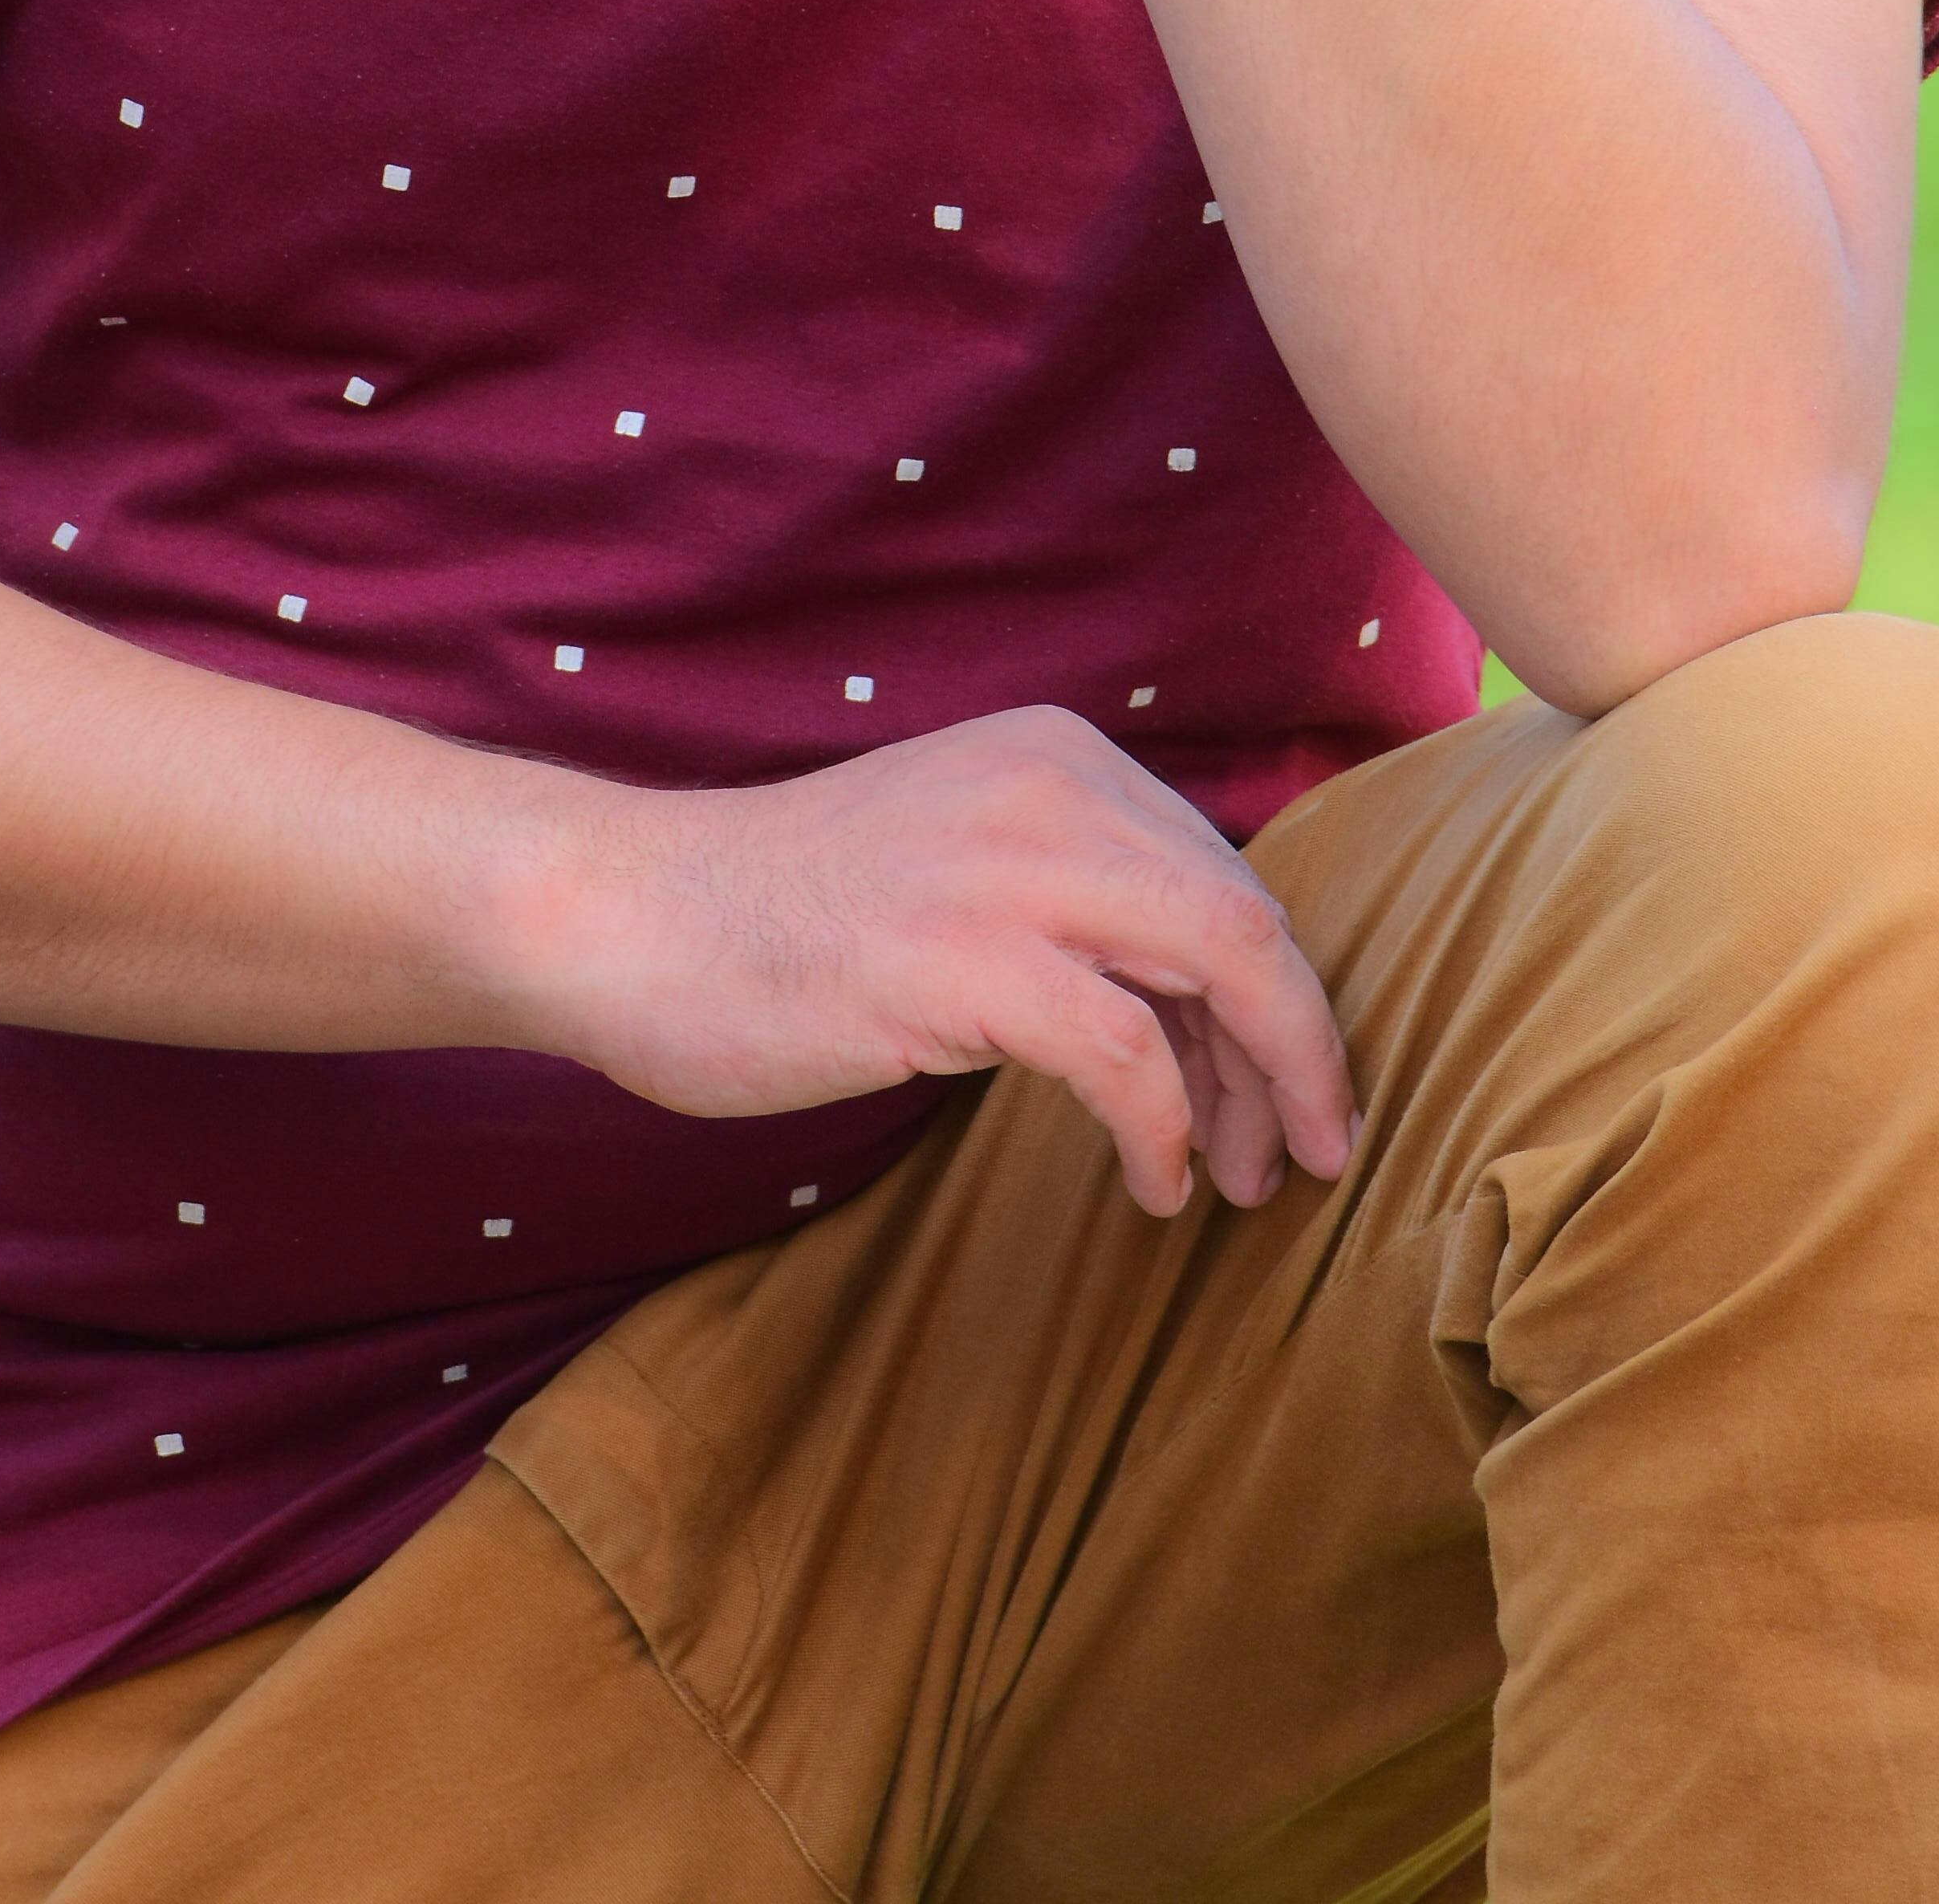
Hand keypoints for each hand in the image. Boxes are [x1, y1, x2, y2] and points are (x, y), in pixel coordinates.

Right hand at [523, 704, 1353, 1217]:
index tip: (1282, 1090)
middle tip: (1305, 1154)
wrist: (633, 914)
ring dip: (1258, 1093)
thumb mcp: (960, 859)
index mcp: (1055, 756)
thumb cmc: (788, 914)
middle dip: (1298, 1050)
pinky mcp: (963, 960)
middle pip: (1247, 920)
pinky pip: (1128, 1054)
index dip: (1273, 997)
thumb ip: (1072, 892)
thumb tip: (1203, 1003)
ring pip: (1219, 965)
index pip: (1223, 876)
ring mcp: (1007, 868)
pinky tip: (1154, 1184)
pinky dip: (1165, 1130)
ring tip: (1245, 1181)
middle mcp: (1049, 787)